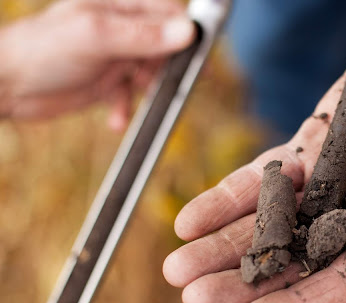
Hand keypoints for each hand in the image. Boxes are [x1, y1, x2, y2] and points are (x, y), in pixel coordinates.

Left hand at [0, 0, 194, 129]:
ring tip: (138, 95)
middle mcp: (119, 27)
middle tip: (171, 84)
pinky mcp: (106, 79)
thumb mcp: (97, 38)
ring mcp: (114, 54)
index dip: (185, 34)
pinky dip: (127, 106)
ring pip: (152, 70)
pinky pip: (131, 92)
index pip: (168, 12)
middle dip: (168, 66)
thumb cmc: (43, 50)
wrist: (9, 85)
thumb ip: (142, 35)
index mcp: (118, 5)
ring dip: (150, 89)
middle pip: (164, 43)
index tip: (196, 58)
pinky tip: (116, 117)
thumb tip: (187, 32)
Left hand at [162, 5, 345, 302]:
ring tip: (177, 268)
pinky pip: (264, 181)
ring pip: (271, 227)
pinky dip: (228, 199)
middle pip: (298, 265)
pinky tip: (189, 219)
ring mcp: (332, 189)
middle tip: (197, 301)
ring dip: (225, 248)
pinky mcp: (311, 153)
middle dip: (247, 285)